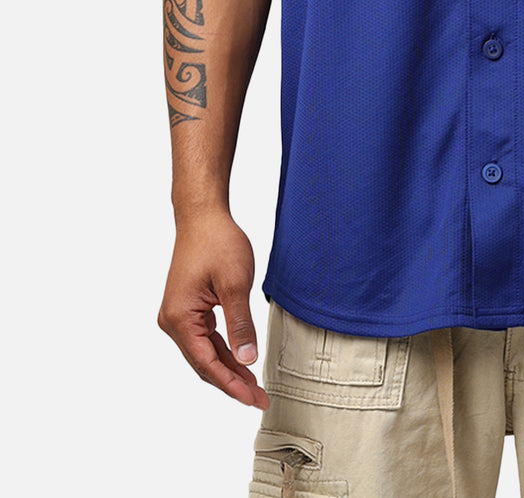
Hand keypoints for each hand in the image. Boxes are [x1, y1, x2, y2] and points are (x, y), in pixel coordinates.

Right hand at [158, 210, 269, 409]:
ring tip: (254, 386)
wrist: (203, 216)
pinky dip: (224, 351)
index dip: (231, 384)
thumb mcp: (235, 283)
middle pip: (204, 363)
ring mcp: (178, 316)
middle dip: (232, 382)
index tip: (253, 399)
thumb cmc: (217, 242)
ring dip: (229, 368)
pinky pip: (205, 339)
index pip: (207, 363)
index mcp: (179, 318)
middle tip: (260, 398)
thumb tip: (248, 360)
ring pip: (205, 353)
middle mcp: (172, 321)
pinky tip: (241, 361)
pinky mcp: (187, 309)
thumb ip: (240, 324)